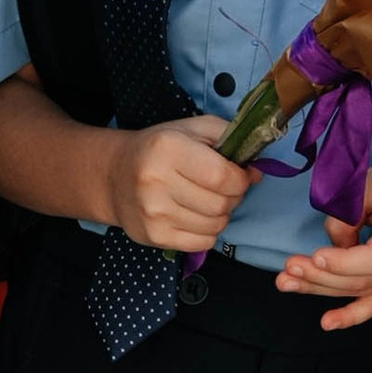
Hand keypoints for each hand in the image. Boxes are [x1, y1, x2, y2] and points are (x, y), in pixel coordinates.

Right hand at [103, 114, 252, 251]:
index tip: (240, 174)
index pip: (223, 177)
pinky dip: (209, 231)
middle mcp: (157, 182)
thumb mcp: (192, 129)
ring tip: (208, 200)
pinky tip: (196, 215)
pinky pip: (203, 242)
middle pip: (221, 204)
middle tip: (224, 188)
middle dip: (234, 197)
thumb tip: (256, 170)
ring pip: (215, 225)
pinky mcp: (154, 236)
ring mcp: (154, 213)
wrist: (114, 176)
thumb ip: (229, 138)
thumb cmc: (159, 150)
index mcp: (168, 148)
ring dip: (222, 214)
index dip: (242, 179)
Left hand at [276, 160, 371, 328]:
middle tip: (288, 267)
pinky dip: (350, 315)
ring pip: (359, 292)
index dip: (342, 262)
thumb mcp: (371, 186)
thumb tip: (331, 248)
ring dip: (321, 289)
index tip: (315, 256)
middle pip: (361, 280)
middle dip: (320, 276)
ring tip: (287, 283)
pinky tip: (328, 323)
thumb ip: (347, 215)